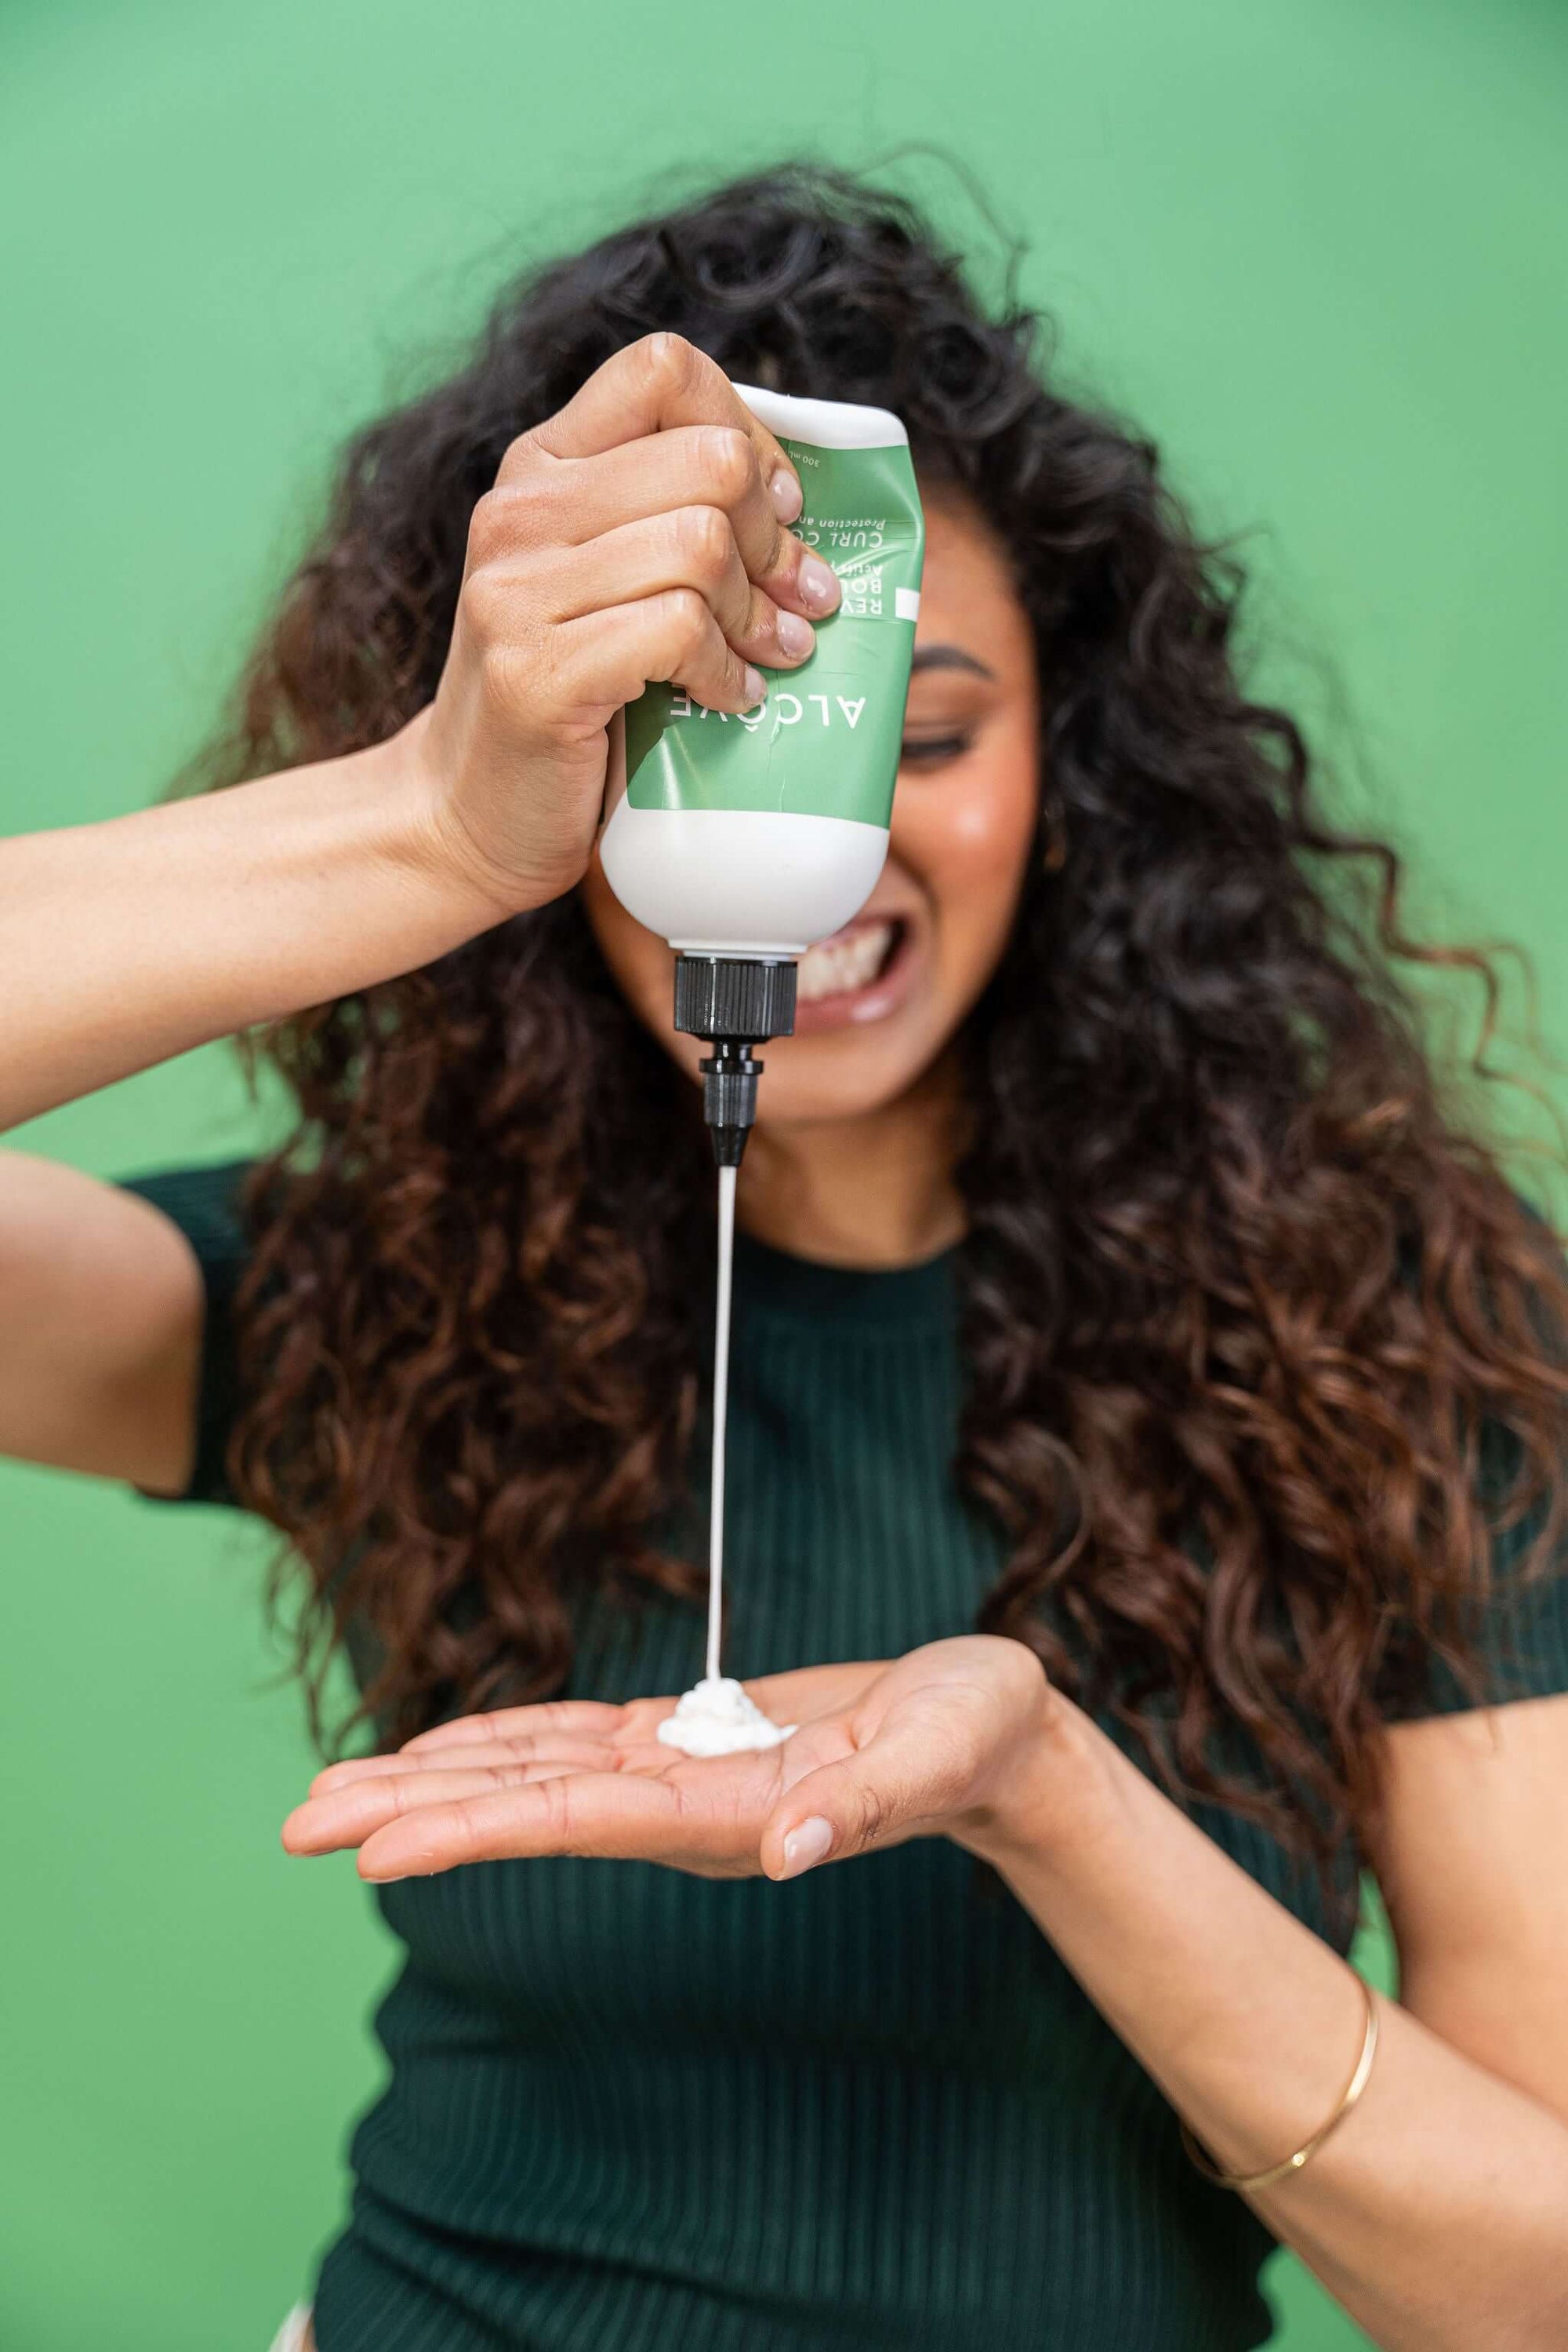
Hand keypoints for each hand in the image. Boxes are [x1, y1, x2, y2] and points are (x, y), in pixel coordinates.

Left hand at [282, 1637, 1063, 1883]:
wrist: (993, 1736)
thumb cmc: (975, 1737)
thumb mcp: (937, 1752)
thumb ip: (868, 1803)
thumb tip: (790, 1850)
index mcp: (729, 1814)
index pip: (575, 1823)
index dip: (472, 1830)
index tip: (374, 1849)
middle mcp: (684, 1806)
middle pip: (527, 1806)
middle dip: (414, 1811)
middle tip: (300, 1820)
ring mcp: (681, 1773)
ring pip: (537, 1773)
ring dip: (438, 1777)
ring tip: (340, 1785)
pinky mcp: (691, 1737)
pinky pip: (577, 1738)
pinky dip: (506, 1737)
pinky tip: (447, 1745)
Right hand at [392, 332, 841, 921]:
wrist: (468, 812)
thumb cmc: (570, 695)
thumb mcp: (605, 580)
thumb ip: (666, 520)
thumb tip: (804, 500)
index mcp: (542, 466)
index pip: (664, 370)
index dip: (749, 431)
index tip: (779, 507)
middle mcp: (519, 512)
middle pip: (709, 463)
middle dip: (776, 538)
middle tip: (797, 599)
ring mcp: (517, 591)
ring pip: (701, 546)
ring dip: (760, 612)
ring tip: (771, 654)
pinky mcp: (536, 672)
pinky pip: (678, 631)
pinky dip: (728, 671)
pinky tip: (730, 698)